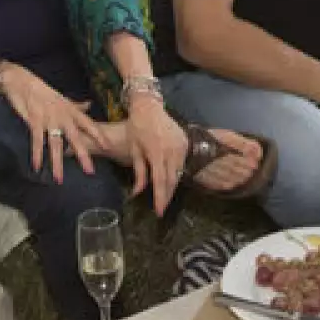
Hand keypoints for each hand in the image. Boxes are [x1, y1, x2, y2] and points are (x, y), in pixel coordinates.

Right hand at [2, 65, 109, 182]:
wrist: (21, 80)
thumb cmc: (42, 90)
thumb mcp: (62, 98)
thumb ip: (76, 105)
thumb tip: (89, 105)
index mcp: (70, 110)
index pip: (88, 123)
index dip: (98, 135)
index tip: (108, 147)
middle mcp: (62, 115)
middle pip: (75, 137)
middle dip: (82, 154)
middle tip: (90, 171)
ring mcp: (49, 119)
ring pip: (55, 143)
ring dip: (57, 162)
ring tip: (59, 179)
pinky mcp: (34, 120)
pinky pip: (36, 140)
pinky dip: (37, 154)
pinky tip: (37, 167)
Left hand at [123, 96, 186, 215]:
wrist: (149, 107)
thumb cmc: (137, 128)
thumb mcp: (134, 150)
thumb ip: (139, 172)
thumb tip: (137, 193)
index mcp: (156, 152)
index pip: (160, 181)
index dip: (160, 198)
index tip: (159, 212)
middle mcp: (172, 150)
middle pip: (172, 179)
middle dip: (167, 195)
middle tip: (162, 208)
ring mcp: (181, 145)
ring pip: (179, 172)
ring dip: (172, 185)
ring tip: (165, 196)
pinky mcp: (185, 142)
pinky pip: (182, 162)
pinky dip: (177, 172)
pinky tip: (171, 179)